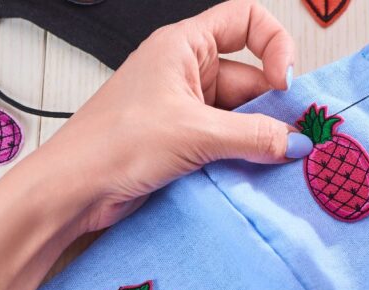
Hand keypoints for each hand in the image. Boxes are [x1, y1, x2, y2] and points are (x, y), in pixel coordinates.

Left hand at [32, 0, 311, 232]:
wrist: (75, 190)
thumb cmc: (111, 143)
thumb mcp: (193, 133)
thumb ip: (252, 136)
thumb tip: (293, 141)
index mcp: (184, 46)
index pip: (245, 20)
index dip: (274, 44)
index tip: (284, 81)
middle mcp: (187, 73)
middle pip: (251, 77)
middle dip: (272, 106)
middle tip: (293, 137)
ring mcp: (186, 109)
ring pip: (241, 115)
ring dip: (258, 137)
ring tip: (273, 159)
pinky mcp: (185, 142)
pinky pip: (227, 142)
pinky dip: (243, 155)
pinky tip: (254, 172)